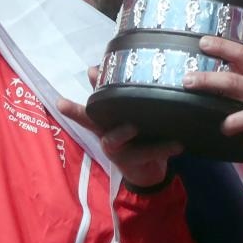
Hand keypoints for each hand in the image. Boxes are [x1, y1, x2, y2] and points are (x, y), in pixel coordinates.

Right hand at [58, 97, 180, 187]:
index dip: (73, 100)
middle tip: (73, 103)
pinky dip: (162, 148)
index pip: (88, 107)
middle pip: (89, 121)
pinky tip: (177, 144)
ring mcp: (116, 150)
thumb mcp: (130, 119)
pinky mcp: (131, 162)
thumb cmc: (137, 139)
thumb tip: (119, 70)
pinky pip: (145, 153)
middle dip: (77, 112)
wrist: (147, 172)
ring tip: (134, 127)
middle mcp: (105, 134)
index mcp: (104, 122)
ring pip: (113, 139)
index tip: (65, 93)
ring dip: (122, 132)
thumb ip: (124, 99)